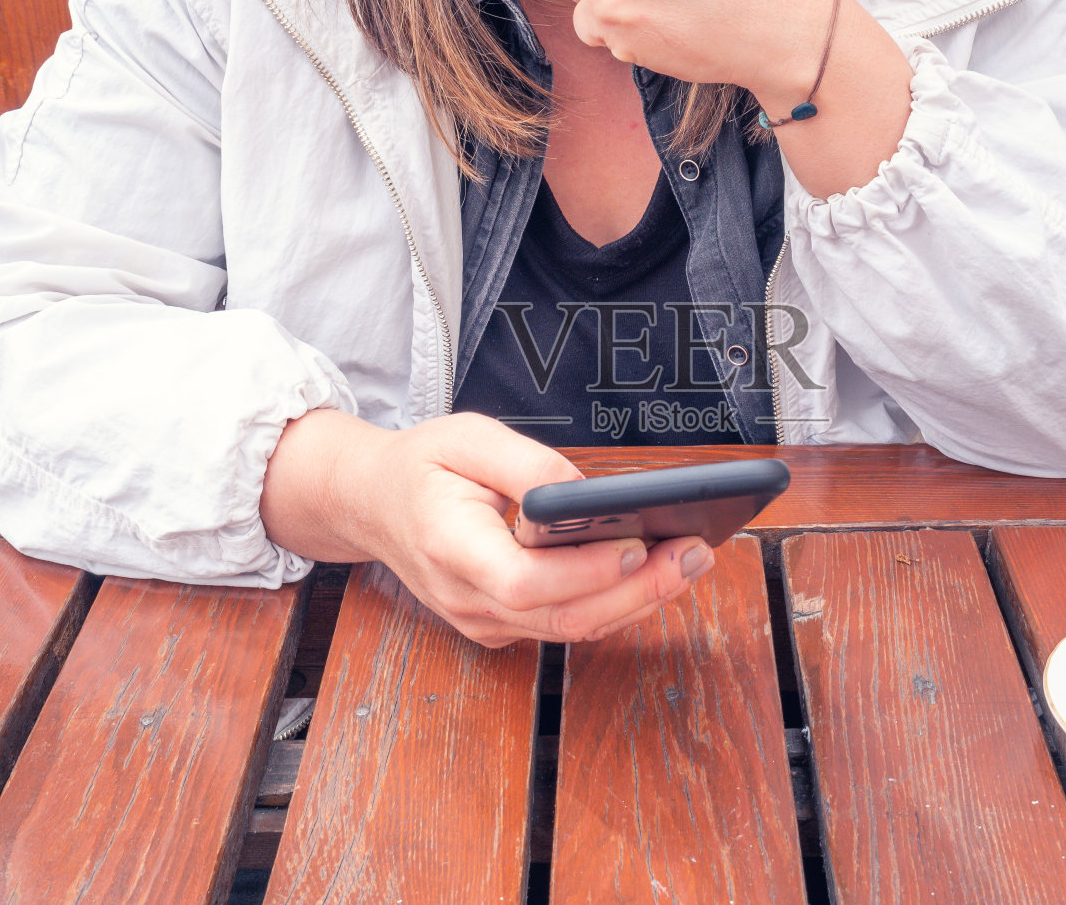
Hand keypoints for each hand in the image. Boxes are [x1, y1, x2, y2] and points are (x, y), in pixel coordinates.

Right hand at [261, 410, 713, 646]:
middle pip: (561, 616)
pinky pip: (564, 624)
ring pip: (570, 628)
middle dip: (637, 591)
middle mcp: (466, 597)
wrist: (372, 504)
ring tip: (690, 558)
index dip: (584, 571)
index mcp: (449, 546)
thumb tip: (584, 492)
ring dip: (637, 600)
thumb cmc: (421, 465)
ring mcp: (482, 620)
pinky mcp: (501, 623)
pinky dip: (613, 602)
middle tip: (693, 553)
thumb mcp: (465, 436)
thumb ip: (524, 462)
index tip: (634, 544)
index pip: (523, 581)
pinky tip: (654, 570)